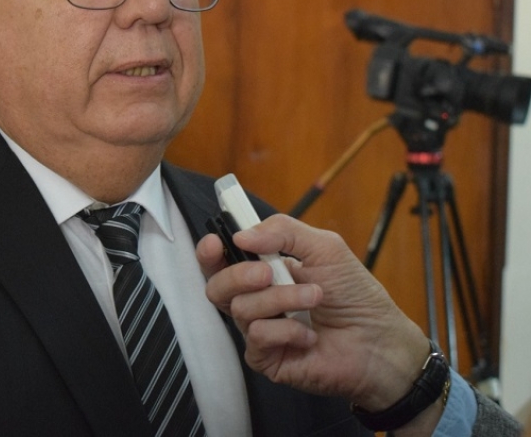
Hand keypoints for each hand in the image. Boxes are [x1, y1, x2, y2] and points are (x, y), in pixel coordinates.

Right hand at [197, 214, 432, 413]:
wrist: (379, 341)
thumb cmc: (355, 294)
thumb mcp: (324, 247)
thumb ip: (283, 231)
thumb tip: (242, 235)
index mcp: (263, 271)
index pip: (222, 261)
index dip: (211, 252)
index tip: (217, 242)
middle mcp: (255, 300)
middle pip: (217, 285)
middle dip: (239, 274)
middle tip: (269, 272)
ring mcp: (259, 331)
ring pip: (240, 308)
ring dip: (281, 299)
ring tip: (315, 298)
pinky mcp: (266, 359)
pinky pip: (257, 336)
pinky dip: (286, 330)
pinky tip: (310, 335)